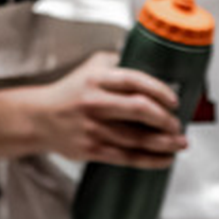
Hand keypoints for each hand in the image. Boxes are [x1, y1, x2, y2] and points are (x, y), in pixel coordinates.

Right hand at [21, 51, 186, 166]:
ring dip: (165, 142)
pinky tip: (165, 158)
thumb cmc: (70, 93)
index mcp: (96, 79)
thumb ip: (116, 61)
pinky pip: (129, 157)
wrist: (38, 119)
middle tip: (177, 123)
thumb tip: (149, 58)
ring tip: (180, 142)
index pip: (134, 80)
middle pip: (140, 110)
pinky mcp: (92, 150)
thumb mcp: (89, 68)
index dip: (160, 90)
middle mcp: (95, 102)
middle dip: (166, 119)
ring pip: (138, 138)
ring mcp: (93, 128)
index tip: (174, 100)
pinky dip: (152, 160)